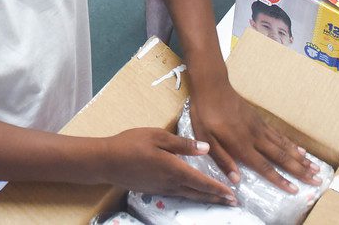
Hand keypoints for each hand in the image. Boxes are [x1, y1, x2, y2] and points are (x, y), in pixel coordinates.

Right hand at [103, 127, 236, 204]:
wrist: (106, 161)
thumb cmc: (131, 144)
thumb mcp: (158, 136)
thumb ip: (183, 144)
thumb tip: (206, 148)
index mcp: (174, 169)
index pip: (202, 182)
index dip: (218, 188)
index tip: (232, 194)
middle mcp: (170, 183)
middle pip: (198, 193)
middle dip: (216, 197)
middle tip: (232, 202)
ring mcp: (161, 188)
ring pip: (189, 196)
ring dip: (205, 198)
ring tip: (217, 200)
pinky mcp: (154, 189)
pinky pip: (178, 195)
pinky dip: (191, 196)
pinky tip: (192, 194)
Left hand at [189, 79, 321, 190]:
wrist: (213, 86)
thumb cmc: (205, 113)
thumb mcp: (205, 138)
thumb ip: (221, 159)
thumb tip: (236, 179)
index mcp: (241, 144)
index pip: (264, 166)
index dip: (280, 179)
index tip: (295, 190)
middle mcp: (255, 137)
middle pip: (282, 157)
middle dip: (300, 170)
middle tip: (316, 179)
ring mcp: (260, 127)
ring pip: (285, 145)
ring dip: (301, 158)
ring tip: (315, 167)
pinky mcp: (260, 120)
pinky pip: (280, 135)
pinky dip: (292, 144)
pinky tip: (300, 149)